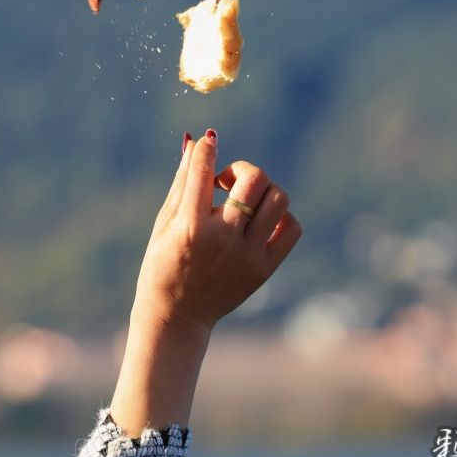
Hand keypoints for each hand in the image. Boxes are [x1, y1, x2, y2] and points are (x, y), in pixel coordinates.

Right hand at [133, 128, 301, 334]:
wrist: (177, 316)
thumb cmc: (164, 262)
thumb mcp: (165, 221)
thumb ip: (183, 179)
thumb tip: (197, 140)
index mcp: (191, 227)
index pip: (204, 172)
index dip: (208, 150)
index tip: (210, 142)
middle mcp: (223, 240)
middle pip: (254, 179)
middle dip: (240, 169)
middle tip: (224, 183)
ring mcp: (248, 256)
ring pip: (278, 199)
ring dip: (263, 189)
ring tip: (244, 201)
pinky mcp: (264, 269)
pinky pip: (292, 228)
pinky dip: (281, 215)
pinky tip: (260, 219)